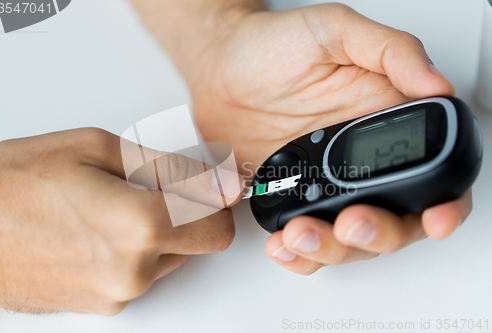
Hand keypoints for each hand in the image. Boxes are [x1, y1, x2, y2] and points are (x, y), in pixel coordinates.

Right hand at [0, 128, 242, 314]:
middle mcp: (134, 271)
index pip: (219, 224)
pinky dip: (134, 250)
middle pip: (199, 242)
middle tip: (149, 187)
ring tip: (109, 207)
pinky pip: (141, 274)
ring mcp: (117, 295)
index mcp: (140, 227)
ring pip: (170, 257)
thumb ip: (169, 168)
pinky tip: (96, 230)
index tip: (207, 183)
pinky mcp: (102, 307)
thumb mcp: (96, 149)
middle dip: (188, 212)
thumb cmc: (13, 184)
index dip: (216, 200)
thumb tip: (219, 183)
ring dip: (157, 230)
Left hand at [186, 3, 471, 272]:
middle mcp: (358, 162)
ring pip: (348, 241)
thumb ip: (390, 52)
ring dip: (331, 249)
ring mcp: (323, 185)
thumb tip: (437, 85)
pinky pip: (303, 241)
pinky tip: (282, 242)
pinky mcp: (288, 199)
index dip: (443, 204)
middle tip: (350, 223)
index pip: (430, 174)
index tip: (434, 218)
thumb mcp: (335, 31)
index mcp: (381, 124)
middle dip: (377, 234)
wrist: (218, 69)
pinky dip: (297, 254)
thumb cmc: (272, 46)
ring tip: (300, 233)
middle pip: (394, 221)